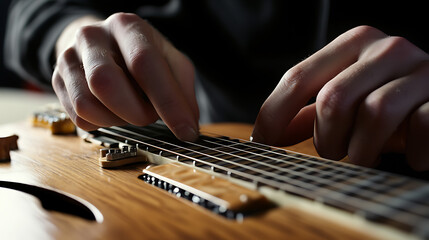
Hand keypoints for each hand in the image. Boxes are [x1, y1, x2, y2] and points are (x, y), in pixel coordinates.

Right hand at [52, 13, 198, 140]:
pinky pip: (78, 118)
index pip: (144, 63)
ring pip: (87, 104)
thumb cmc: (142, 55)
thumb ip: (182, 90)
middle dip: (135, 112)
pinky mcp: (57, 81)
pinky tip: (113, 111)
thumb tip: (188, 126)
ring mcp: (69, 58)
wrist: (102, 45)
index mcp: (126, 26)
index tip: (186, 131)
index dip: (167, 102)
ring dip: (117, 120)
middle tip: (150, 116)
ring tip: (130, 110)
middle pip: (105, 83)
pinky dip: (102, 123)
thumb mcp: (170, 62)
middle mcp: (92, 36)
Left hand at [252, 26, 428, 170]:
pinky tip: (408, 154)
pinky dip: (409, 153)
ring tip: (365, 155)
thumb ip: (307, 115)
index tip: (262, 143)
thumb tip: (264, 136)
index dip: (273, 117)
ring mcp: (421, 70)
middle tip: (335, 151)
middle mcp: (386, 49)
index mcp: (353, 43)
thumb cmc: (388, 103)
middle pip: (333, 99)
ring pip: (374, 114)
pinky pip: (419, 129)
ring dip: (362, 150)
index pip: (297, 78)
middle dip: (326, 140)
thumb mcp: (346, 100)